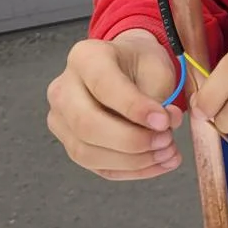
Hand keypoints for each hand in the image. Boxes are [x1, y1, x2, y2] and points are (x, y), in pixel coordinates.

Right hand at [47, 33, 183, 180]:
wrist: (127, 68)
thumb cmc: (140, 64)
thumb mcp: (156, 66)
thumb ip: (159, 96)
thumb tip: (166, 128)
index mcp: (85, 58)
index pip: (103, 86)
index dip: (135, 108)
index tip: (165, 121)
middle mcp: (63, 89)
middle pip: (87, 125)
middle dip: (132, 140)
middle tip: (166, 140)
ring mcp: (60, 119)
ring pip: (87, 153)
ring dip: (132, 161)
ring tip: (167, 153)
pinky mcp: (69, 143)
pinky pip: (96, 166)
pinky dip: (130, 170)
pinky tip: (157, 164)